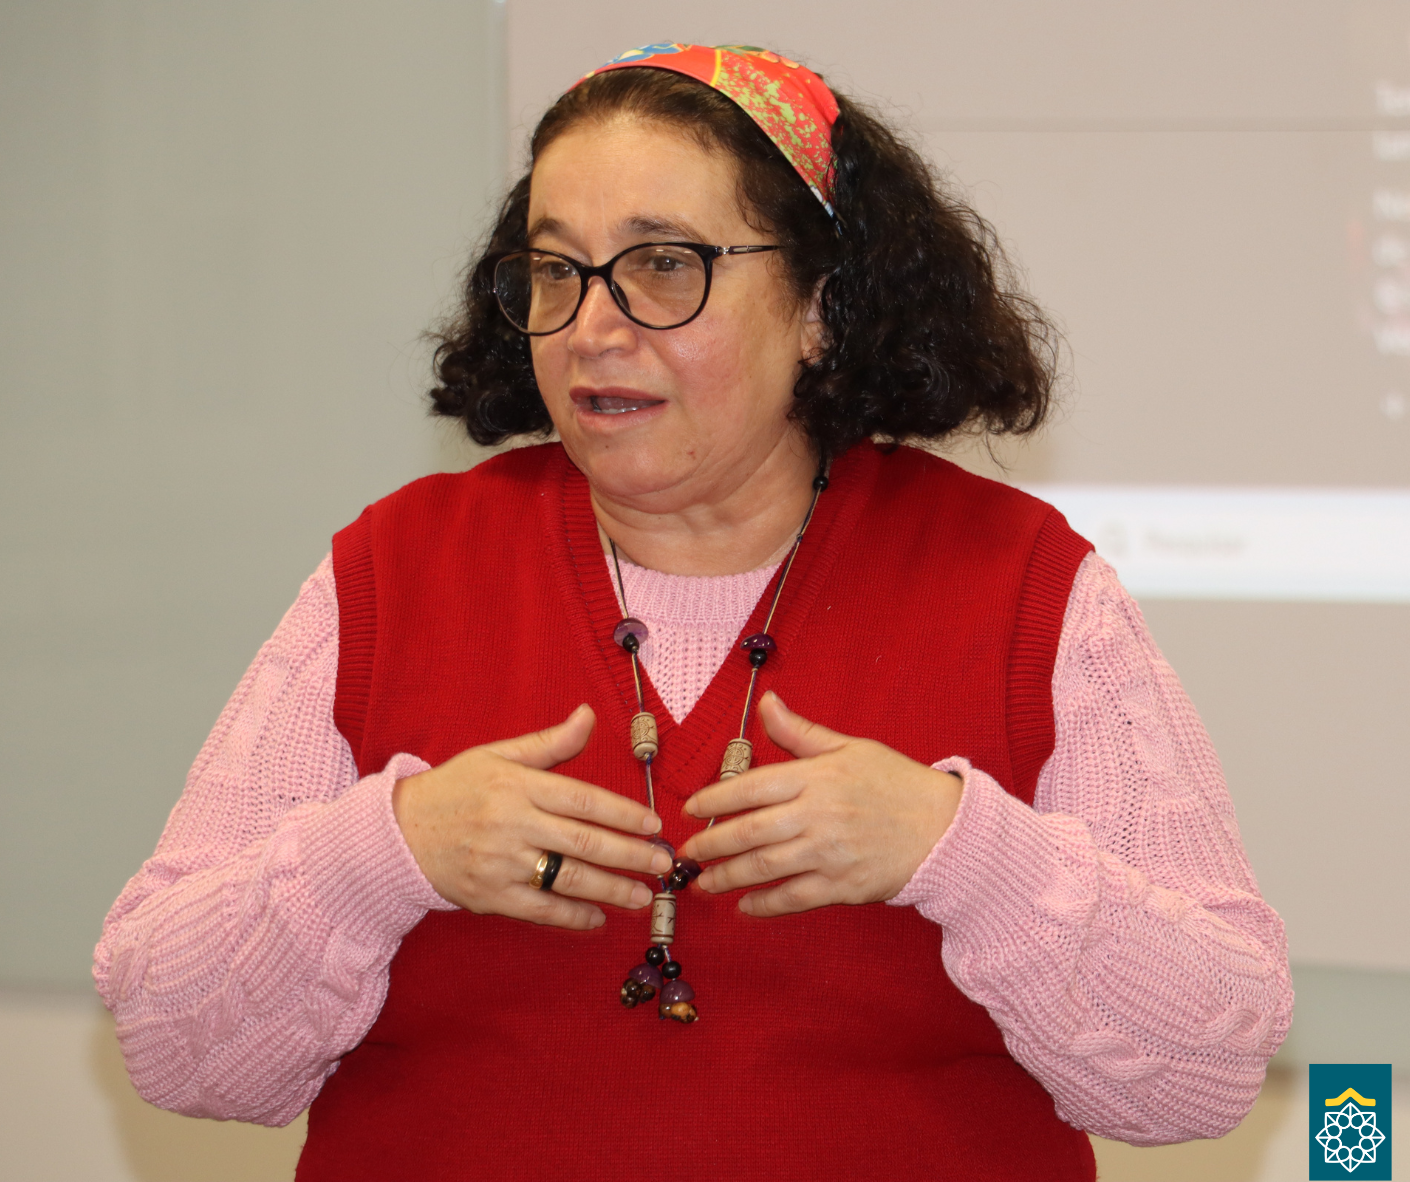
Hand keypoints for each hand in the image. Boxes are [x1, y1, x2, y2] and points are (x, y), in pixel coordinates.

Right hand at [392, 705, 670, 929]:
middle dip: (630, 855)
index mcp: (518, 786)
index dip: (624, 813)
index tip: (654, 824)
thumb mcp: (498, 756)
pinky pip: (539, 910)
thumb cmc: (455, 788)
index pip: (583, 799)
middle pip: (583, 841)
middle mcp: (512, 824)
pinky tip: (599, 918)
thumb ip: (549, 743)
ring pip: (567, 879)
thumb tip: (588, 715)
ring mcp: (500, 863)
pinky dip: (572, 917)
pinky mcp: (489, 896)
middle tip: (664, 864)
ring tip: (643, 896)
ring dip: (611, 890)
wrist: (399, 832)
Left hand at [678, 692, 962, 916]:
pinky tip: (745, 906)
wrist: (945, 829)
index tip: (690, 810)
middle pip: (750, 831)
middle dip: (711, 843)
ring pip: (765, 868)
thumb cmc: (896, 783)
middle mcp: (818, 815)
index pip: (752, 787)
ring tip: (704, 882)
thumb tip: (767, 703)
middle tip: (686, 853)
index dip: (715, 799)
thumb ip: (800, 733)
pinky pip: (794, 898)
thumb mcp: (849, 747)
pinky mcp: (843, 885)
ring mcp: (829, 853)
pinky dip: (765, 905)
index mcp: (816, 777)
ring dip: (728, 877)